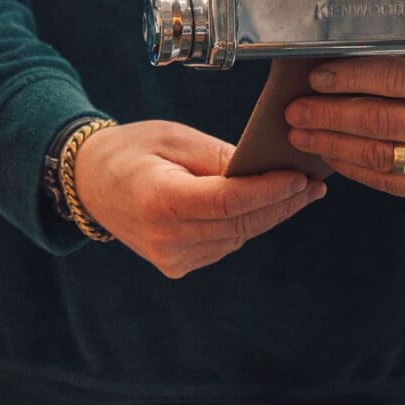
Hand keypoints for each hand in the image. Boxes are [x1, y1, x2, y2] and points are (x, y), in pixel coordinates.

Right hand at [72, 119, 325, 277]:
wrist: (90, 183)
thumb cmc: (133, 150)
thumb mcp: (176, 138)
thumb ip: (221, 157)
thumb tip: (267, 169)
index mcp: (161, 202)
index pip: (229, 202)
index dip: (270, 191)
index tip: (301, 178)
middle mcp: (165, 238)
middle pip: (240, 223)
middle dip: (282, 203)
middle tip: (314, 186)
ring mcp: (171, 258)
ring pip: (238, 236)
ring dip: (270, 215)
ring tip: (301, 192)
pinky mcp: (177, 265)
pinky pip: (225, 244)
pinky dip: (248, 224)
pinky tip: (269, 205)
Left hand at [284, 57, 404, 202]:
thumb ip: (401, 63)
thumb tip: (334, 63)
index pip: (393, 78)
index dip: (350, 78)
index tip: (316, 78)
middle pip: (378, 120)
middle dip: (328, 115)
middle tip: (296, 112)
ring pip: (377, 154)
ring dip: (331, 144)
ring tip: (302, 135)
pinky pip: (385, 180)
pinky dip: (350, 167)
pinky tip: (329, 155)